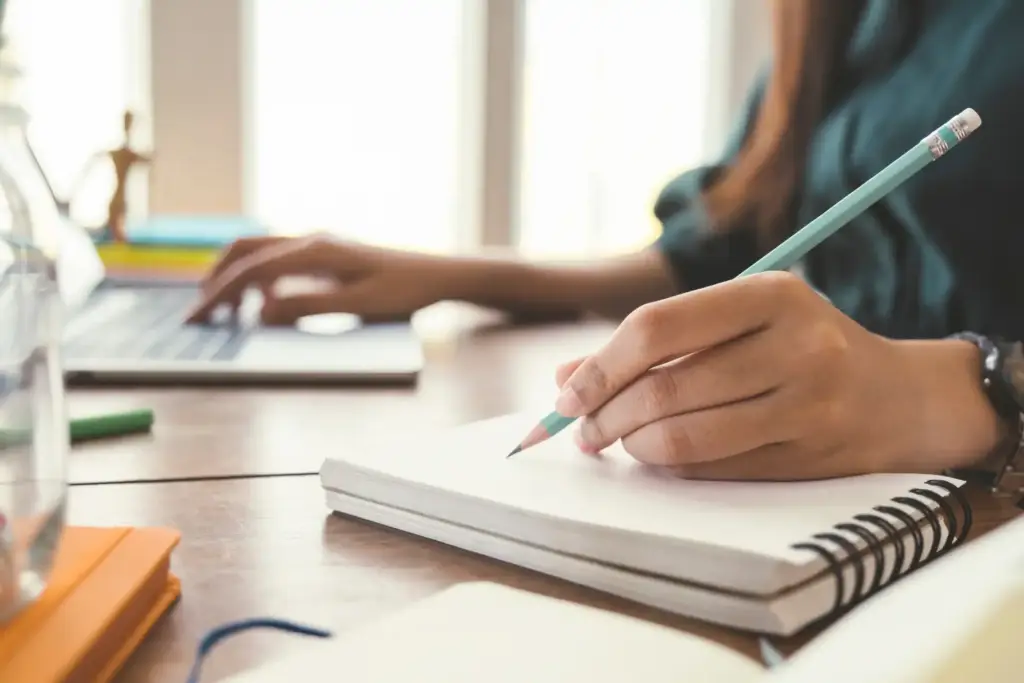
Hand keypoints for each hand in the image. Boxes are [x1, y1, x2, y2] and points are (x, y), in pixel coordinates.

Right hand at [186, 235, 455, 324]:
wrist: (436, 275)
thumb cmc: (403, 292)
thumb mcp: (357, 305)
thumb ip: (307, 306)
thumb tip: (259, 311)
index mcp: (315, 251)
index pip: (252, 270)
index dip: (219, 294)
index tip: (197, 317)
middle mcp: (310, 240)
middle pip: (245, 249)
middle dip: (216, 279)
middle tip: (199, 312)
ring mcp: (317, 243)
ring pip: (259, 251)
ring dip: (235, 276)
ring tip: (224, 311)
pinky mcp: (324, 253)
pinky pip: (278, 259)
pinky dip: (257, 277)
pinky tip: (261, 303)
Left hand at [553, 271, 1003, 479]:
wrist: (898, 397)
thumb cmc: (799, 346)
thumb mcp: (739, 320)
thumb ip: (656, 341)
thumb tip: (567, 377)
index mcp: (770, 294)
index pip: (657, 327)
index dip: (600, 366)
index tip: (567, 393)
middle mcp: (795, 346)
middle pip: (664, 389)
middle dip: (606, 415)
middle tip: (582, 427)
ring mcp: (808, 406)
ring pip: (684, 439)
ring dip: (632, 446)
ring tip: (615, 441)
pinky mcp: (808, 457)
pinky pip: (712, 470)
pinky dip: (669, 466)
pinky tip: (656, 455)